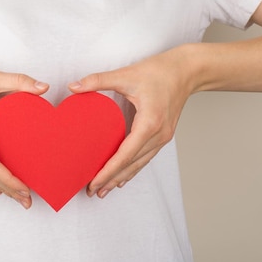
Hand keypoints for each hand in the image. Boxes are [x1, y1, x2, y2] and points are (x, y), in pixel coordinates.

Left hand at [69, 47, 194, 198]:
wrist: (187, 70)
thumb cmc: (160, 71)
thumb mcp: (126, 74)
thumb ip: (98, 81)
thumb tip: (73, 86)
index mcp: (149, 123)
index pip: (125, 154)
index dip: (108, 171)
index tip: (94, 182)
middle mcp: (158, 135)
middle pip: (132, 164)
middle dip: (112, 180)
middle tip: (92, 192)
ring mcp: (163, 137)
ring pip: (140, 163)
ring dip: (122, 177)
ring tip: (105, 190)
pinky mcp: (164, 134)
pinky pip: (146, 156)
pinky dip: (133, 167)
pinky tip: (124, 176)